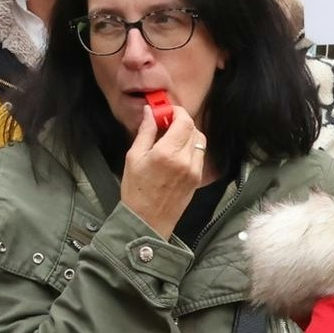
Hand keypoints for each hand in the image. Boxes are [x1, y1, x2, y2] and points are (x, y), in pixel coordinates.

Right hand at [118, 93, 207, 233]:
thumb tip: (150, 113)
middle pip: (193, 128)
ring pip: (199, 141)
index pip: (184, 121)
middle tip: (166, 123)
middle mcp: (185, 160)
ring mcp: (194, 170)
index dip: (177, 111)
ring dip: (188, 134)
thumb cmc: (136, 191)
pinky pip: (199, 155)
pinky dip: (191, 148)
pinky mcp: (197, 178)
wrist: (147, 221)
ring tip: (171, 138)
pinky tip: (176, 153)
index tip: (166, 111)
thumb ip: (145, 132)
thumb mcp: (134, 157)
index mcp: (167, 153)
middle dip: (181, 121)